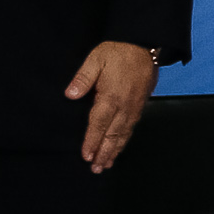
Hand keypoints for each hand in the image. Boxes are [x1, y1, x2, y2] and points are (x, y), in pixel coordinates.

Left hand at [66, 40, 158, 172]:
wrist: (144, 45)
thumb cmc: (117, 52)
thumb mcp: (95, 60)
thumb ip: (83, 78)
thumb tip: (70, 94)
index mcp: (111, 97)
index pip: (99, 124)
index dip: (92, 141)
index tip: (86, 156)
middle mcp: (124, 106)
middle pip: (113, 135)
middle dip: (104, 153)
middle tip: (97, 169)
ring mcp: (134, 107)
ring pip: (124, 134)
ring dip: (115, 150)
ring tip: (107, 164)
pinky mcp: (140, 105)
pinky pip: (132, 127)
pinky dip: (125, 140)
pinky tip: (120, 146)